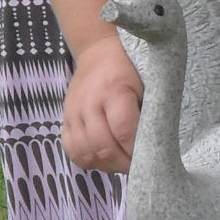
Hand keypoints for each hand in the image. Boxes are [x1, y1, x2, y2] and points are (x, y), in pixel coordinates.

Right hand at [63, 33, 142, 172]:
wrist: (98, 52)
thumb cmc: (131, 68)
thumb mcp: (147, 82)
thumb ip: (150, 112)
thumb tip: (155, 146)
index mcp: (114, 89)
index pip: (123, 130)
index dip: (136, 151)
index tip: (150, 158)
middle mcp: (89, 102)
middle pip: (103, 146)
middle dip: (124, 163)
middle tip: (139, 167)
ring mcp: (73, 111)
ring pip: (85, 152)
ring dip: (107, 165)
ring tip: (122, 163)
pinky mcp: (64, 118)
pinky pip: (71, 149)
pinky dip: (88, 160)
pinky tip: (104, 159)